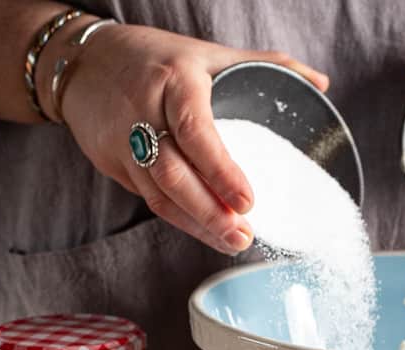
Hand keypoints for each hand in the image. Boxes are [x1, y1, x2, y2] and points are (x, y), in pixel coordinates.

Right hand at [54, 24, 328, 253]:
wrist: (83, 64)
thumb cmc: (155, 58)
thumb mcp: (207, 52)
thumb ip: (265, 64)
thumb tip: (321, 83)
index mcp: (174, 81)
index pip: (196, 131)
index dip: (221, 171)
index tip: (248, 202)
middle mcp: (144, 112)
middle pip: (175, 174)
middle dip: (210, 213)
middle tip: (244, 236)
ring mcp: (123, 142)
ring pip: (160, 195)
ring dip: (197, 225)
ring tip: (232, 242)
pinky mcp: (113, 165)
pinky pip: (150, 199)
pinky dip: (180, 220)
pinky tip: (205, 232)